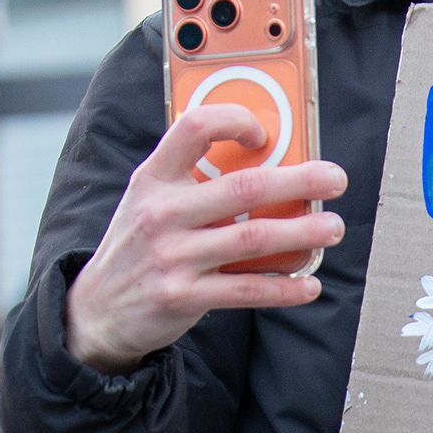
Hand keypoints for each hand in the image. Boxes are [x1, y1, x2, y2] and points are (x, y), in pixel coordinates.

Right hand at [64, 107, 347, 373]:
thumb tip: (267, 170)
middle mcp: (161, 213)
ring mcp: (172, 256)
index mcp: (153, 178)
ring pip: (253, 239)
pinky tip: (308, 284)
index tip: (266, 133)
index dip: (234, 121)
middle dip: (298, 181)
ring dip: (302, 233)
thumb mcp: (148, 202)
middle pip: (243, 188)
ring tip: (332, 228)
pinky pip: (246, 291)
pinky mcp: (183, 296)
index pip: (193, 129)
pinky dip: (283, 288)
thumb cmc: (138, 248)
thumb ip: (193, 184)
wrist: (97, 311)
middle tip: (335, 179)